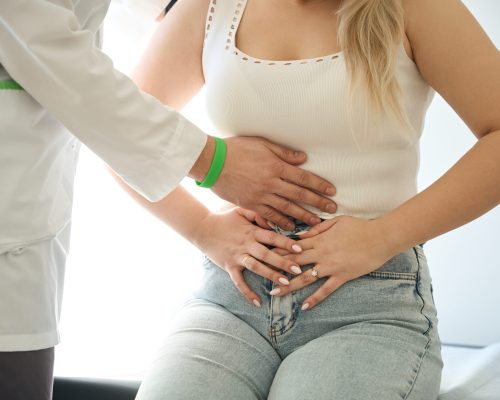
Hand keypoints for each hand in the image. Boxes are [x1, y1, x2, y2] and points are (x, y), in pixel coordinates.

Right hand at [193, 207, 304, 306]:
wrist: (201, 229)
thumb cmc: (224, 219)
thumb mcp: (240, 210)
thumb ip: (257, 214)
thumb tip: (271, 220)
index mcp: (251, 231)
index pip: (272, 237)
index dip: (286, 242)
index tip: (300, 248)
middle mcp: (246, 245)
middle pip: (267, 254)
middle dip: (283, 262)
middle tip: (298, 270)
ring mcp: (237, 256)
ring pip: (256, 267)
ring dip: (271, 275)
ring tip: (285, 283)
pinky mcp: (229, 266)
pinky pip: (239, 282)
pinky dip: (247, 293)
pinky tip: (258, 302)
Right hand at [210, 136, 336, 229]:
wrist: (212, 162)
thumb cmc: (236, 149)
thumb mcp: (261, 144)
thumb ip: (283, 153)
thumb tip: (303, 158)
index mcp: (275, 166)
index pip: (303, 178)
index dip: (319, 185)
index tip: (331, 191)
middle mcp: (271, 183)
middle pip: (299, 195)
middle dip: (317, 202)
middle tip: (332, 209)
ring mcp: (261, 195)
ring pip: (287, 208)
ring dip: (303, 216)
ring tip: (316, 222)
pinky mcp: (250, 204)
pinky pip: (269, 216)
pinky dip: (282, 222)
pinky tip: (291, 226)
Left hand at [270, 215, 396, 309]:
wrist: (381, 237)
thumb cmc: (359, 227)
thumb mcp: (335, 222)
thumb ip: (316, 229)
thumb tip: (298, 236)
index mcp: (318, 240)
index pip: (292, 246)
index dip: (277, 251)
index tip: (263, 255)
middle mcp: (321, 254)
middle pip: (293, 263)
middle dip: (276, 269)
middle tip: (260, 276)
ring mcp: (331, 266)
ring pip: (305, 278)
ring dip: (289, 286)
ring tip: (275, 294)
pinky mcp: (342, 276)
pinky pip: (326, 290)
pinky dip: (315, 299)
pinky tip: (305, 307)